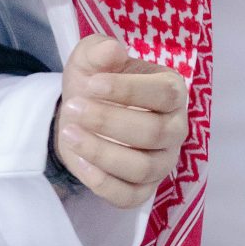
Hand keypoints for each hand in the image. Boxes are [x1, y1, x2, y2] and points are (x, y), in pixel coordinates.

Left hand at [52, 33, 188, 210]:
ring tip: (69, 132)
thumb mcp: (91, 58)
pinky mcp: (143, 189)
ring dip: (101, 151)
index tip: (92, 84)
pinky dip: (102, 183)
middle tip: (73, 108)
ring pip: (142, 167)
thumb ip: (100, 50)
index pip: (164, 93)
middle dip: (108, 120)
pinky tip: (79, 161)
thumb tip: (113, 49)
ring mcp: (162, 162)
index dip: (128, 90)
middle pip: (153, 132)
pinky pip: (129, 196)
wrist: (81, 114)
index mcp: (171, 92)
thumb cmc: (95, 83)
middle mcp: (175, 129)